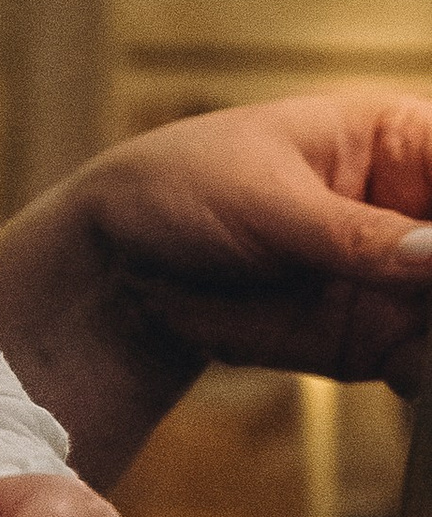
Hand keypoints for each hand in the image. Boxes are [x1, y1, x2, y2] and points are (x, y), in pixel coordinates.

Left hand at [77, 92, 431, 391]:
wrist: (115, 266)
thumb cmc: (179, 189)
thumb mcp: (266, 202)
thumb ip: (354, 234)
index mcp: (399, 140)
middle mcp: (416, 213)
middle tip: (419, 297)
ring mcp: (401, 280)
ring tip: (412, 346)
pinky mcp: (377, 338)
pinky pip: (426, 364)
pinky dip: (424, 376)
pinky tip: (408, 374)